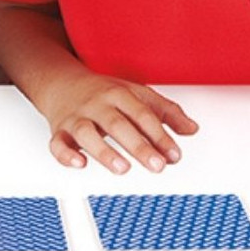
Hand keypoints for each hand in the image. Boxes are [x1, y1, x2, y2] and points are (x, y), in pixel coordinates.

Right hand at [40, 68, 197, 172]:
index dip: (160, 135)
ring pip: (87, 133)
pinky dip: (66, 155)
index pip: (142, 114)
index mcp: (119, 93)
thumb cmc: (103, 92)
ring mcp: (77, 117)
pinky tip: (80, 163)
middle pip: (118, 124)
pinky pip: (58, 143)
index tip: (174, 155)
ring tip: (123, 168)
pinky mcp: (60, 131)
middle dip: (139, 146)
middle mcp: (97, 104)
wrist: (61, 82)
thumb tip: (191, 129)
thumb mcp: (136, 94)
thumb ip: (165, 111)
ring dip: (105, 151)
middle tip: (157, 165)